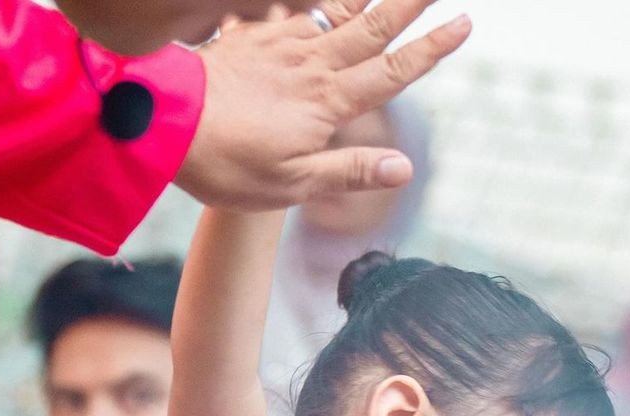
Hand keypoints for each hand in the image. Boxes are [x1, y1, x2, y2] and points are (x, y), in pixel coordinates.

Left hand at [175, 0, 470, 207]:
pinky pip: (287, 10)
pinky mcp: (250, 38)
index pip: (390, 73)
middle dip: (410, 2)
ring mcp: (279, 45)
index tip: (463, 24)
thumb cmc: (229, 164)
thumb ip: (349, 171)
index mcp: (327, 101)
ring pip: (335, 11)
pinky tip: (312, 2)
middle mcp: (310, 64)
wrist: (166, 128)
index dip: (429, 51)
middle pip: (371, 26)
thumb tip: (405, 168)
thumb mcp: (293, 183)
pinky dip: (308, 0)